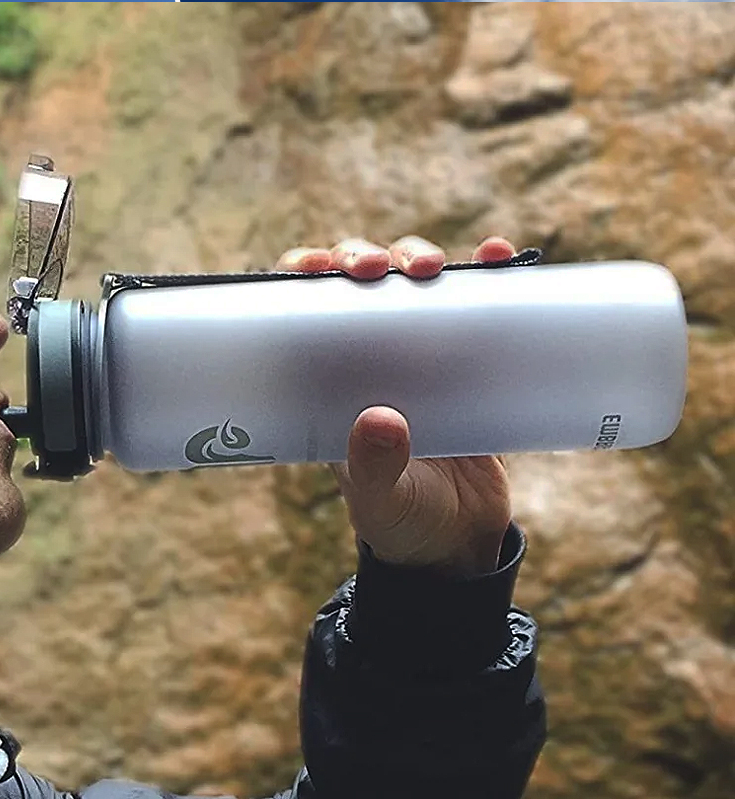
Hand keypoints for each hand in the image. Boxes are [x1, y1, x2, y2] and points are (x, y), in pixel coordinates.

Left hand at [275, 235, 518, 576]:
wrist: (458, 544)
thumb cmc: (401, 522)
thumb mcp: (382, 498)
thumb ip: (375, 466)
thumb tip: (381, 419)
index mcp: (329, 382)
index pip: (301, 310)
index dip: (302, 274)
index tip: (316, 265)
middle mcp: (367, 357)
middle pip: (358, 283)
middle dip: (366, 258)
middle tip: (382, 269)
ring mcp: (418, 354)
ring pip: (411, 283)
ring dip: (419, 256)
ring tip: (435, 265)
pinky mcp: (467, 362)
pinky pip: (473, 305)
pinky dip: (486, 275)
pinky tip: (499, 256)